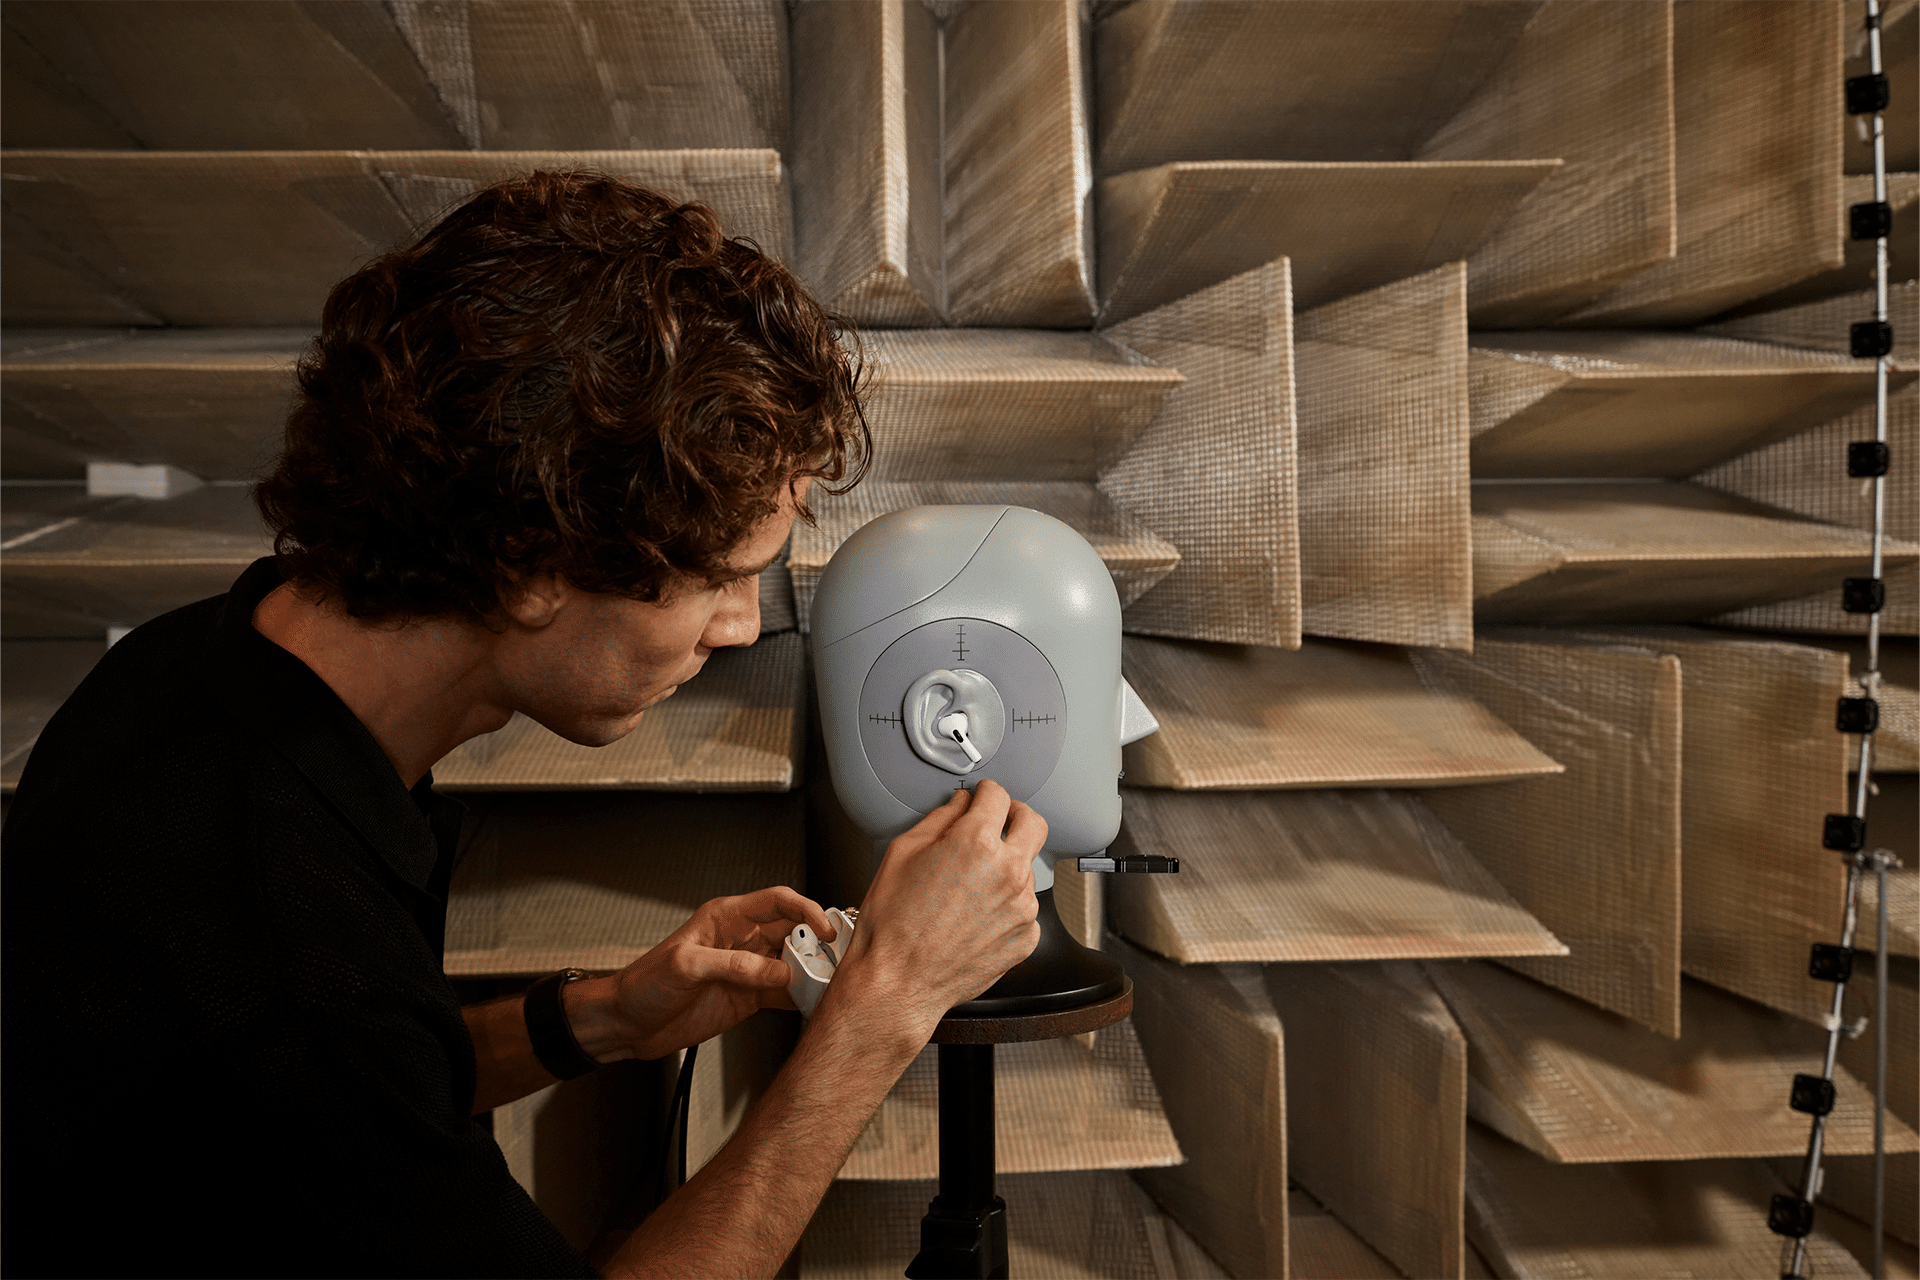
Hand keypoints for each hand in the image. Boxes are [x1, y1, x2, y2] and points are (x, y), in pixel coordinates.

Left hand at [569, 887, 833, 1061]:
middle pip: (793, 932)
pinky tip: (813, 1003)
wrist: (626, 1023)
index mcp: (727, 919)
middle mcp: (742, 941)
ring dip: (813, 972)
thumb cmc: (644, 984)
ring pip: (793, 963)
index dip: (806, 910)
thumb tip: (777, 970)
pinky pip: (783, 994)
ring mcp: (747, 970)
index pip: (778, 902)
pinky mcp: (748, 998)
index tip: (824, 928)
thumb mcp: (687, 967)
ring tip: (831, 983)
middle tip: (837, 959)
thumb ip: (735, 965)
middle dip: (818, 942)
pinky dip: (801, 998)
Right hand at [830, 780, 1044, 1036]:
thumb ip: (939, 820)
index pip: (999, 797)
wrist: (899, 981)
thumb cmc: (892, 926)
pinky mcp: (1027, 937)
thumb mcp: (902, 853)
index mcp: (976, 844)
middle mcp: (1008, 872)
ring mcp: (1022, 907)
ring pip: (1027, 869)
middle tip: (999, 820)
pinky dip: (1007, 905)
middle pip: (1033, 824)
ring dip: (1008, 866)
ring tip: (974, 884)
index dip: (987, 793)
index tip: (983, 797)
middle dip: (1016, 815)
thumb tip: (959, 807)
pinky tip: (977, 915)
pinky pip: (1025, 907)